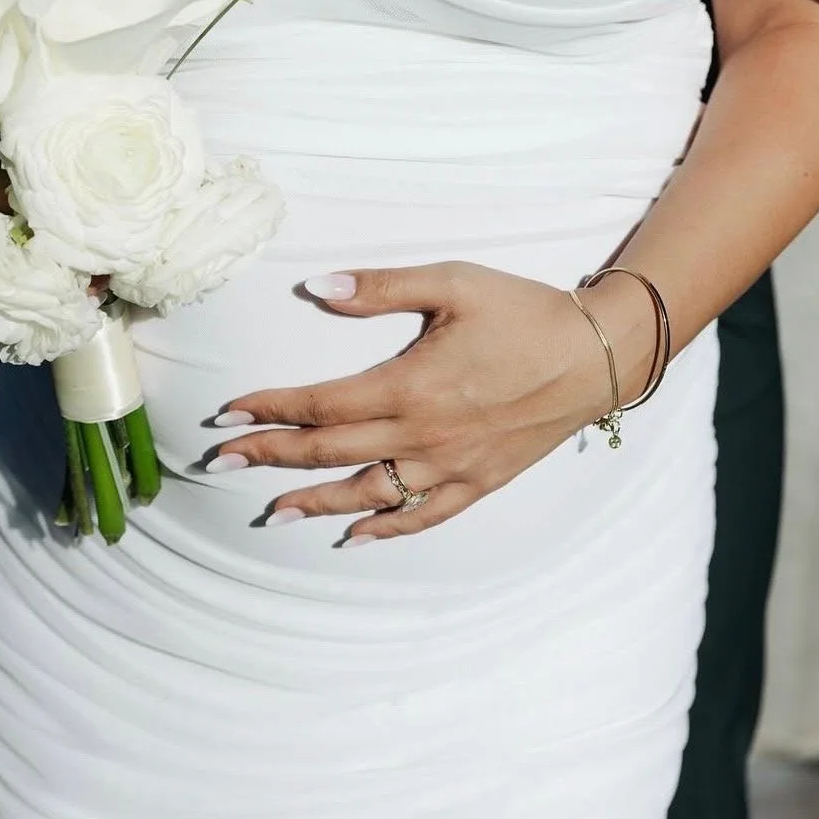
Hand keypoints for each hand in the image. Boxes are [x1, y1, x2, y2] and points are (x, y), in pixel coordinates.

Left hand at [206, 262, 654, 543]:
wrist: (595, 354)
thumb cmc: (521, 310)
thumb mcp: (451, 283)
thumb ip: (380, 288)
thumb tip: (314, 287)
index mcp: (409, 386)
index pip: (320, 405)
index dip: (269, 409)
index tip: (228, 414)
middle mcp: (422, 435)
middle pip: (330, 453)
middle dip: (271, 457)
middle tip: (222, 461)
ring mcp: (451, 467)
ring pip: (368, 495)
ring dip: (314, 503)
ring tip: (272, 512)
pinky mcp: (478, 483)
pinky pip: (422, 517)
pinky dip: (384, 530)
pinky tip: (354, 535)